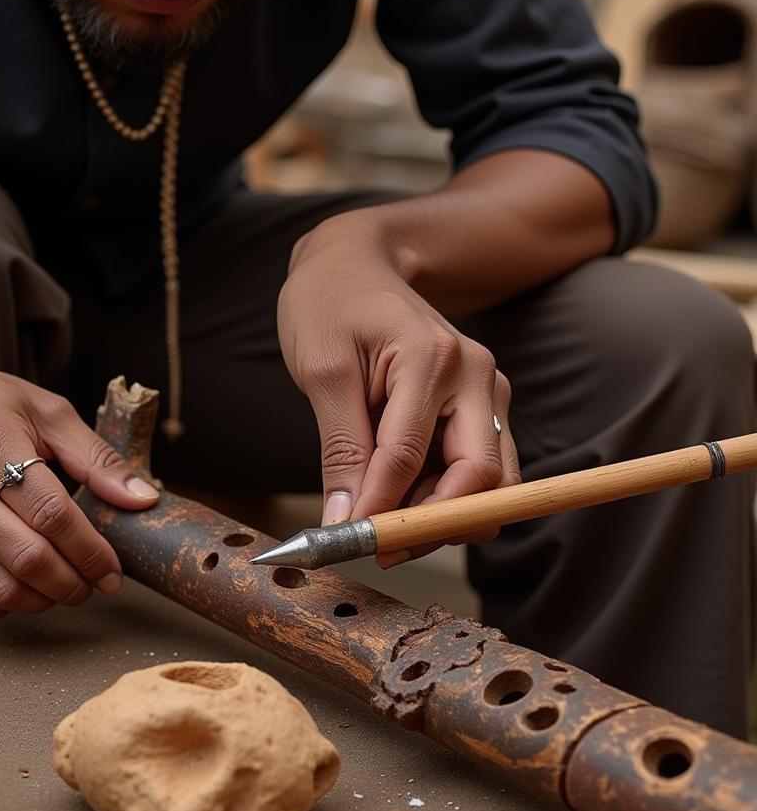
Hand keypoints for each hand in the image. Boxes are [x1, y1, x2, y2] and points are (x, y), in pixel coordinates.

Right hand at [0, 347, 158, 614]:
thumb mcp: (47, 411)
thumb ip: (97, 456)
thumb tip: (143, 499)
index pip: (51, 512)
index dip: (90, 550)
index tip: (113, 569)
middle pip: (25, 557)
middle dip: (72, 582)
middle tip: (96, 584)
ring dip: (43, 600)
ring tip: (67, 587)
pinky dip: (5, 605)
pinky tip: (28, 587)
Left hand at [278, 210, 520, 566]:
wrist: (356, 263)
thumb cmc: (331, 304)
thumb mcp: (321, 370)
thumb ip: (339, 448)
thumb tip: (344, 521)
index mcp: (434, 358)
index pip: (412, 456)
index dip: (382, 511)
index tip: (349, 543)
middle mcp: (478, 377)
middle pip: (482, 480)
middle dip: (433, 525)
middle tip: (377, 547)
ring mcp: (488, 393)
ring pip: (490, 485)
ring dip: (441, 517)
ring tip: (380, 520)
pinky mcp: (482, 409)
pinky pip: (477, 471)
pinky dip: (443, 497)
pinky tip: (398, 496)